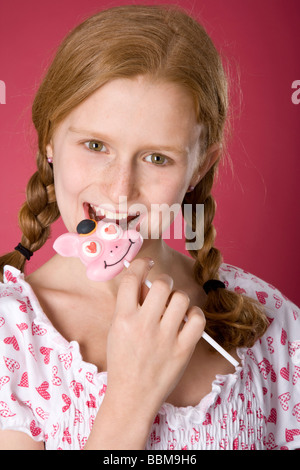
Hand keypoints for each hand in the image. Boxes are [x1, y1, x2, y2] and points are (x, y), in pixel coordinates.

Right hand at [105, 257, 205, 418]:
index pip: (132, 278)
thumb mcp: (116, 330)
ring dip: (179, 298)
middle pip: (162, 284)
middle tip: (163, 290)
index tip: (147, 263)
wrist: (132, 396)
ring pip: (182, 298)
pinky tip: (187, 319)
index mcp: (123, 318)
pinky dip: (194, 314)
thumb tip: (144, 280)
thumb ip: (129, 305)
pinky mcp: (183, 349)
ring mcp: (165, 338)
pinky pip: (198, 318)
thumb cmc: (123, 360)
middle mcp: (144, 325)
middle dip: (164, 282)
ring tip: (174, 308)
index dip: (141, 264)